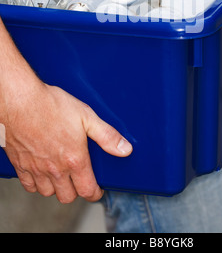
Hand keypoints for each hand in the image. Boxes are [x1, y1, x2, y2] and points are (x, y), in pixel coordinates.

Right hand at [2, 81, 131, 203]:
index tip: (97, 189)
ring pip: (47, 192)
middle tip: (79, 179)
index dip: (95, 193)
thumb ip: (107, 135)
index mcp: (74, 159)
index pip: (88, 191)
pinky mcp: (20, 164)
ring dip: (56, 187)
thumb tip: (125, 149)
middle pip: (67, 196)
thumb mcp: (86, 116)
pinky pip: (28, 185)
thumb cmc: (51, 105)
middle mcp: (55, 169)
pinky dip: (36, 183)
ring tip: (61, 174)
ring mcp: (36, 168)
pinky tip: (41, 171)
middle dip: (76, 191)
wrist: (20, 100)